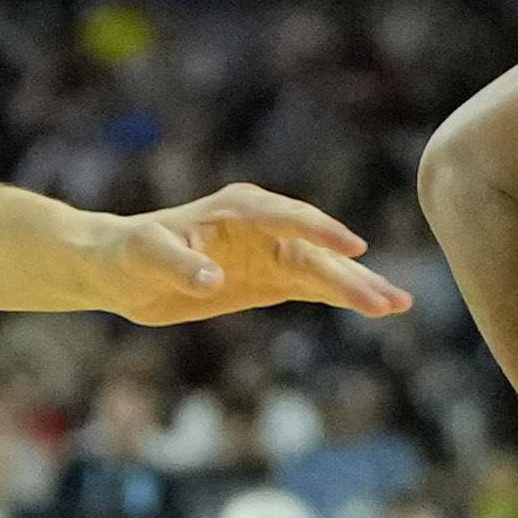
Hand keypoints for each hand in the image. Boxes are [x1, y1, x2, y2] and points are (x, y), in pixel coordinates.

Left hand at [73, 184, 414, 324]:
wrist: (119, 269)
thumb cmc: (128, 253)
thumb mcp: (145, 256)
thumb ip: (179, 266)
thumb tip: (213, 281)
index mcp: (239, 210)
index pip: (288, 218)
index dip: (320, 233)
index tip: (352, 249)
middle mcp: (264, 228)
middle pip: (316, 252)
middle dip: (352, 275)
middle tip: (386, 299)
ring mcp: (270, 254)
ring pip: (323, 271)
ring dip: (359, 287)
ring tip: (398, 305)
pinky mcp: (269, 280)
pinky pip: (313, 288)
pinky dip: (343, 297)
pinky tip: (377, 307)